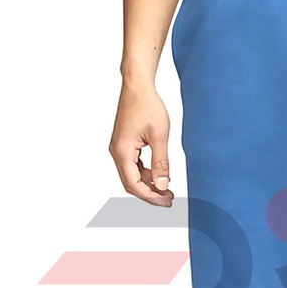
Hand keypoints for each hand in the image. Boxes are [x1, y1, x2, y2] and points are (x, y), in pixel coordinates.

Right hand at [109, 82, 173, 206]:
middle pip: (131, 183)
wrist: (138, 86)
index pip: (134, 185)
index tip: (167, 201)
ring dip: (149, 184)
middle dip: (150, 193)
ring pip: (132, 176)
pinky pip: (133, 166)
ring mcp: (119, 148)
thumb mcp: (159, 136)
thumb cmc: (147, 106)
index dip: (151, 197)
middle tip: (170, 199)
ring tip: (168, 189)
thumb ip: (161, 163)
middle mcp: (116, 152)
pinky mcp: (124, 144)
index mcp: (122, 151)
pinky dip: (146, 173)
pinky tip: (160, 175)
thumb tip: (162, 186)